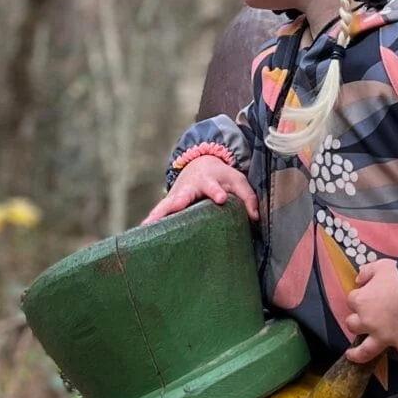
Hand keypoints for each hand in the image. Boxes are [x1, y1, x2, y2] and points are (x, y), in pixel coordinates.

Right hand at [144, 152, 259, 224]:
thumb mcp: (237, 181)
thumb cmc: (221, 176)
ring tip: (148, 226)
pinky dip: (151, 221)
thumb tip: (255, 218)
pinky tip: (142, 233)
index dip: (216, 191)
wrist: (200, 164)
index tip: (220, 198)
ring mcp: (176, 195)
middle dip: (179, 202)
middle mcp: (189, 187)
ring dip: (157, 214)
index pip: (213, 186)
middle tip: (175, 207)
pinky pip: (159, 212)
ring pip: (165, 205)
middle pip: (182, 195)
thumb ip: (248, 198)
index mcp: (208, 180)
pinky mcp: (169, 203)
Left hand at [344, 259, 397, 365]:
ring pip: (364, 351)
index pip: (351, 301)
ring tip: (352, 355)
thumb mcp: (382, 266)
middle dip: (356, 322)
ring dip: (357, 354)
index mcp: (361, 301)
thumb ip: (367, 271)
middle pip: (352, 325)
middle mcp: (368, 322)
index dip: (359, 299)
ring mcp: (384, 337)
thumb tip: (359, 280)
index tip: (366, 297)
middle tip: (363, 322)